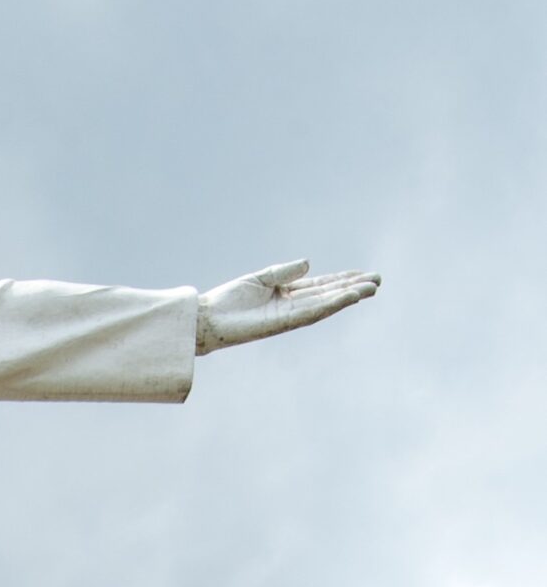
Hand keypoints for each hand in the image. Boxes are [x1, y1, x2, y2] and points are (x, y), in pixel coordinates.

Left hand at [195, 259, 378, 353]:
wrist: (208, 319)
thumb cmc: (229, 300)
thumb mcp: (260, 278)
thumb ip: (284, 271)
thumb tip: (309, 263)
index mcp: (288, 293)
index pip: (321, 286)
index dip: (342, 280)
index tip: (364, 274)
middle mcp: (292, 306)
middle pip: (329, 295)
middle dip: (353, 288)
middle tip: (378, 281)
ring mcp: (289, 316)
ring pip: (326, 304)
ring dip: (349, 296)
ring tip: (372, 288)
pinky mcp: (283, 323)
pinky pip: (312, 313)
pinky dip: (331, 304)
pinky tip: (348, 297)